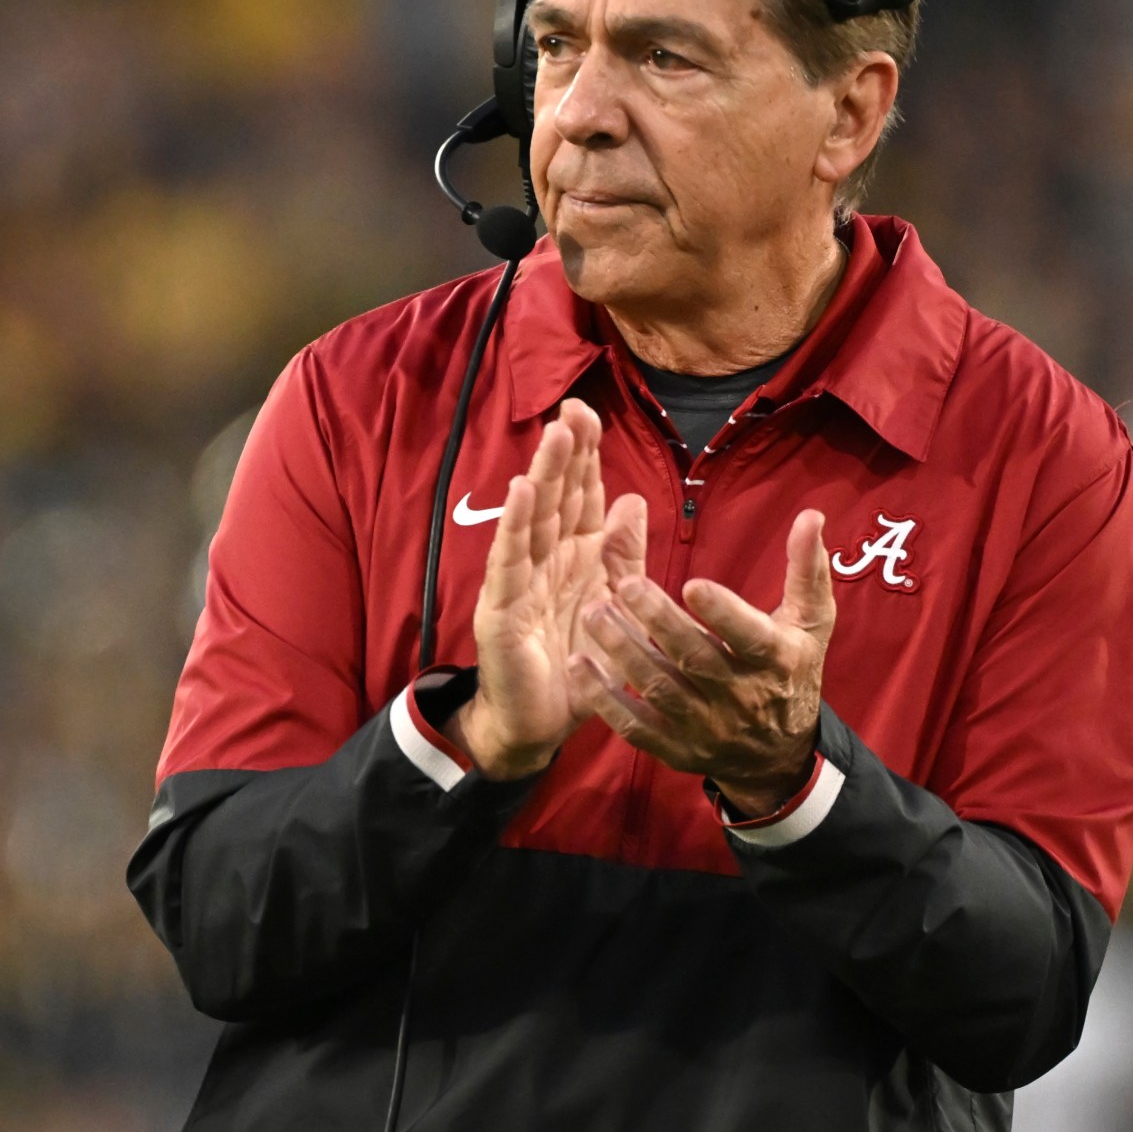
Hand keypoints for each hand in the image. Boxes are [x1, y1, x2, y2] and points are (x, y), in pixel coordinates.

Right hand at [448, 398, 625, 779]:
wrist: (539, 723)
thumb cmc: (576, 663)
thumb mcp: (612, 603)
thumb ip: (622, 554)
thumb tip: (632, 499)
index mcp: (575, 556)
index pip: (580, 496)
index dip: (584, 455)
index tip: (589, 412)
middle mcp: (545, 560)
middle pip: (556, 496)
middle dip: (565, 452)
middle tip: (573, 408)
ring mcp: (519, 581)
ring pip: (533, 518)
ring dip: (543, 475)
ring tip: (554, 435)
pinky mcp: (500, 609)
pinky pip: (509, 562)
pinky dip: (515, 526)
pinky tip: (522, 492)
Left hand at [568, 504, 835, 816]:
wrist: (778, 754)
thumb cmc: (792, 671)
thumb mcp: (811, 622)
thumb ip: (806, 569)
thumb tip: (810, 516)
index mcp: (776, 661)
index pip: (750, 637)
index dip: (723, 613)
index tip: (692, 584)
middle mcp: (741, 698)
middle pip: (695, 659)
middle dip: (657, 622)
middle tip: (623, 585)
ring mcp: (706, 728)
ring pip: (660, 690)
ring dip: (624, 652)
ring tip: (594, 612)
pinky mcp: (676, 749)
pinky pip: (636, 727)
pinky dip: (605, 699)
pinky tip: (579, 665)